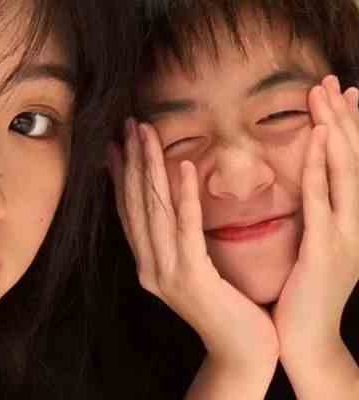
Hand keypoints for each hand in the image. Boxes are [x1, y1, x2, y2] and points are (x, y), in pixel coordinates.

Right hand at [106, 118, 278, 371]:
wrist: (240, 350)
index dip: (120, 177)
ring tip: (146, 134)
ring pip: (155, 211)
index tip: (116, 145)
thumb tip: (169, 207)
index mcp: (147, 264)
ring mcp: (167, 274)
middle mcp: (149, 267)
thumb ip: (174, 243)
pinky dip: (183, 196)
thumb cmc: (221, 305)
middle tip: (129, 126)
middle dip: (131, 162)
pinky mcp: (192, 277)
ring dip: (150, 169)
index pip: (129, 212)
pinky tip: (182, 167)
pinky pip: (186, 229)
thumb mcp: (190, 270)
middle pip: (136, 205)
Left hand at [271, 75, 358, 358]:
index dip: (347, 129)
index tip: (339, 96)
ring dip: (335, 130)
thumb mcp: (314, 248)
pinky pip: (322, 200)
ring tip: (325, 94)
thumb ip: (314, 218)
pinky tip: (316, 138)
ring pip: (343, 172)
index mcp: (349, 223)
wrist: (304, 336)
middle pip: (351, 160)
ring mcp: (345, 236)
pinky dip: (320, 166)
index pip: (350, 166)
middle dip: (343, 118)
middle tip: (332, 80)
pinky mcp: (325, 250)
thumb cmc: (302, 291)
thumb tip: (307, 189)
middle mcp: (355, 224)